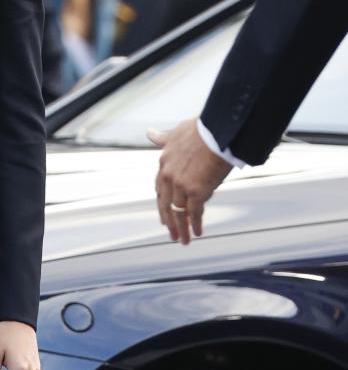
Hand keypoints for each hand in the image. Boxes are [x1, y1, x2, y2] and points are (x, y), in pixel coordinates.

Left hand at [149, 119, 231, 243]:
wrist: (219, 131)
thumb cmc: (203, 129)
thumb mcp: (176, 131)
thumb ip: (163, 137)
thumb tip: (150, 133)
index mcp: (164, 163)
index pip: (160, 188)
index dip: (163, 203)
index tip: (164, 213)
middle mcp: (169, 176)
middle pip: (166, 204)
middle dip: (169, 221)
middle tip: (172, 234)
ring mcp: (181, 185)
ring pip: (178, 212)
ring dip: (182, 228)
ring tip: (184, 240)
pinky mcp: (196, 191)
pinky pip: (194, 213)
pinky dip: (196, 225)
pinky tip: (198, 233)